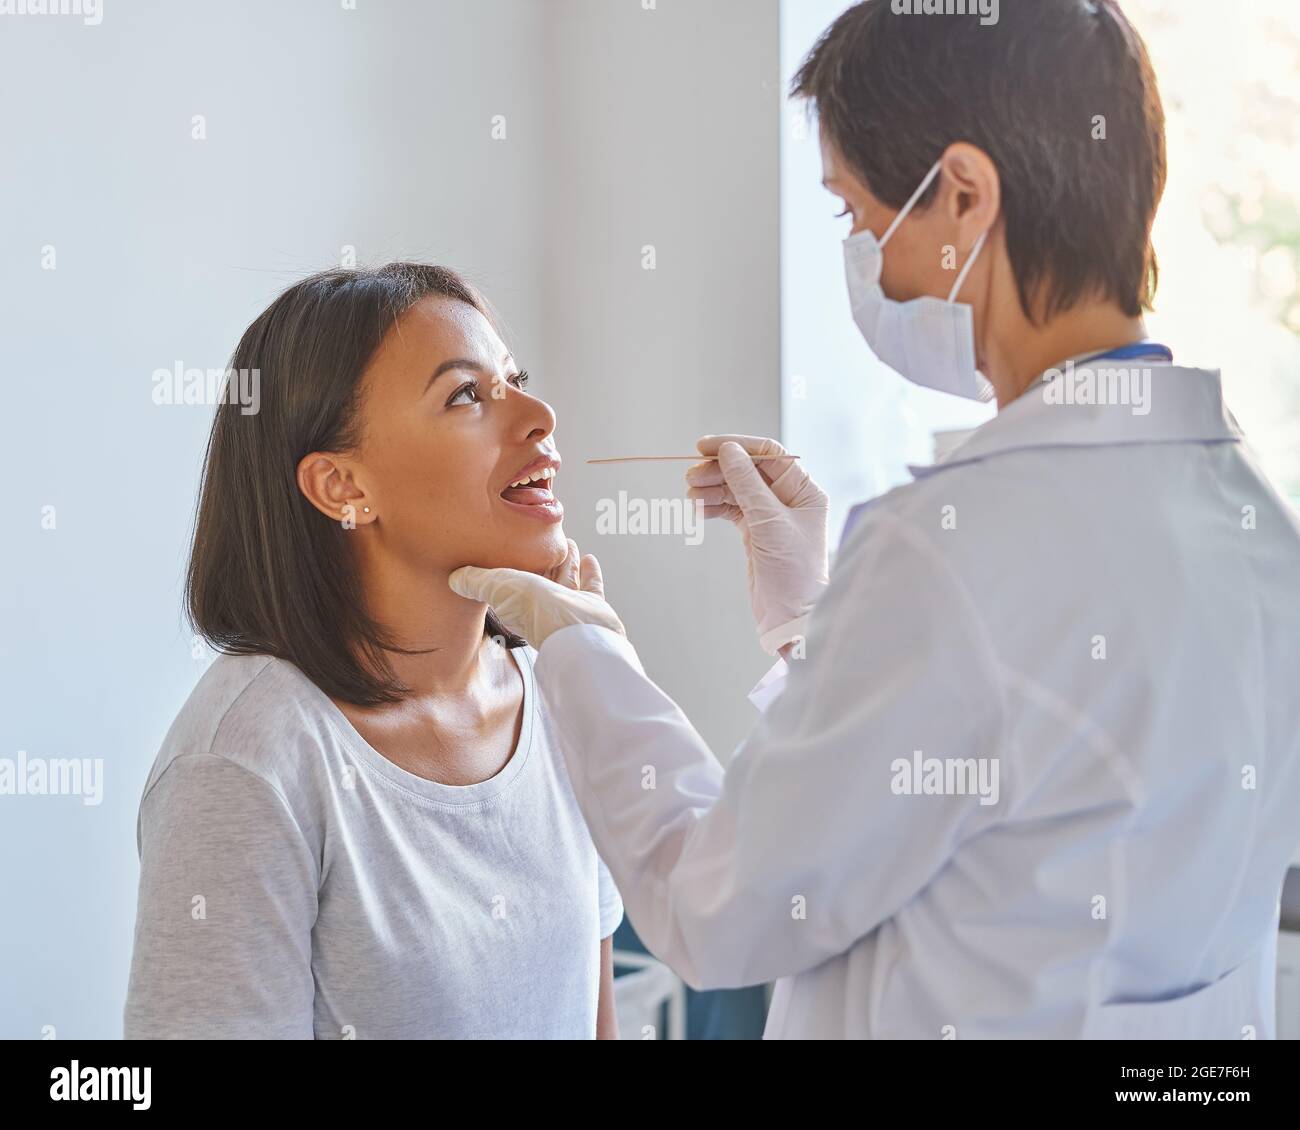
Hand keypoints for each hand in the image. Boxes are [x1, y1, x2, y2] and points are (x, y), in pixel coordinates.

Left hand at [449, 540, 625, 648]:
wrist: (579, 632)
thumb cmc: (538, 610)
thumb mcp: (498, 586)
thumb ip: (475, 581)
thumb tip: (452, 578)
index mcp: (517, 603)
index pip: (511, 581)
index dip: (510, 565)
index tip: (509, 548)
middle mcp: (543, 605)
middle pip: (540, 577)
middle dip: (540, 561)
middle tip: (542, 542)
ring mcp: (569, 606)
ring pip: (565, 578)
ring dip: (565, 561)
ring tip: (566, 543)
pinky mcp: (592, 606)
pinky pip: (589, 585)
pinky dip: (589, 572)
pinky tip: (589, 558)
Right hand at [687, 435, 828, 654]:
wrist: (792, 617)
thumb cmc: (794, 572)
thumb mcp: (769, 522)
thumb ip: (747, 484)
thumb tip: (728, 451)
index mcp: (803, 490)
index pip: (768, 453)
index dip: (736, 446)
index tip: (705, 447)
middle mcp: (789, 498)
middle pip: (747, 470)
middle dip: (718, 470)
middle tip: (692, 477)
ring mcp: (771, 516)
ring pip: (735, 489)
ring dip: (712, 488)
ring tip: (691, 495)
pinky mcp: (756, 533)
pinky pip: (731, 509)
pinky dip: (714, 506)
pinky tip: (699, 509)